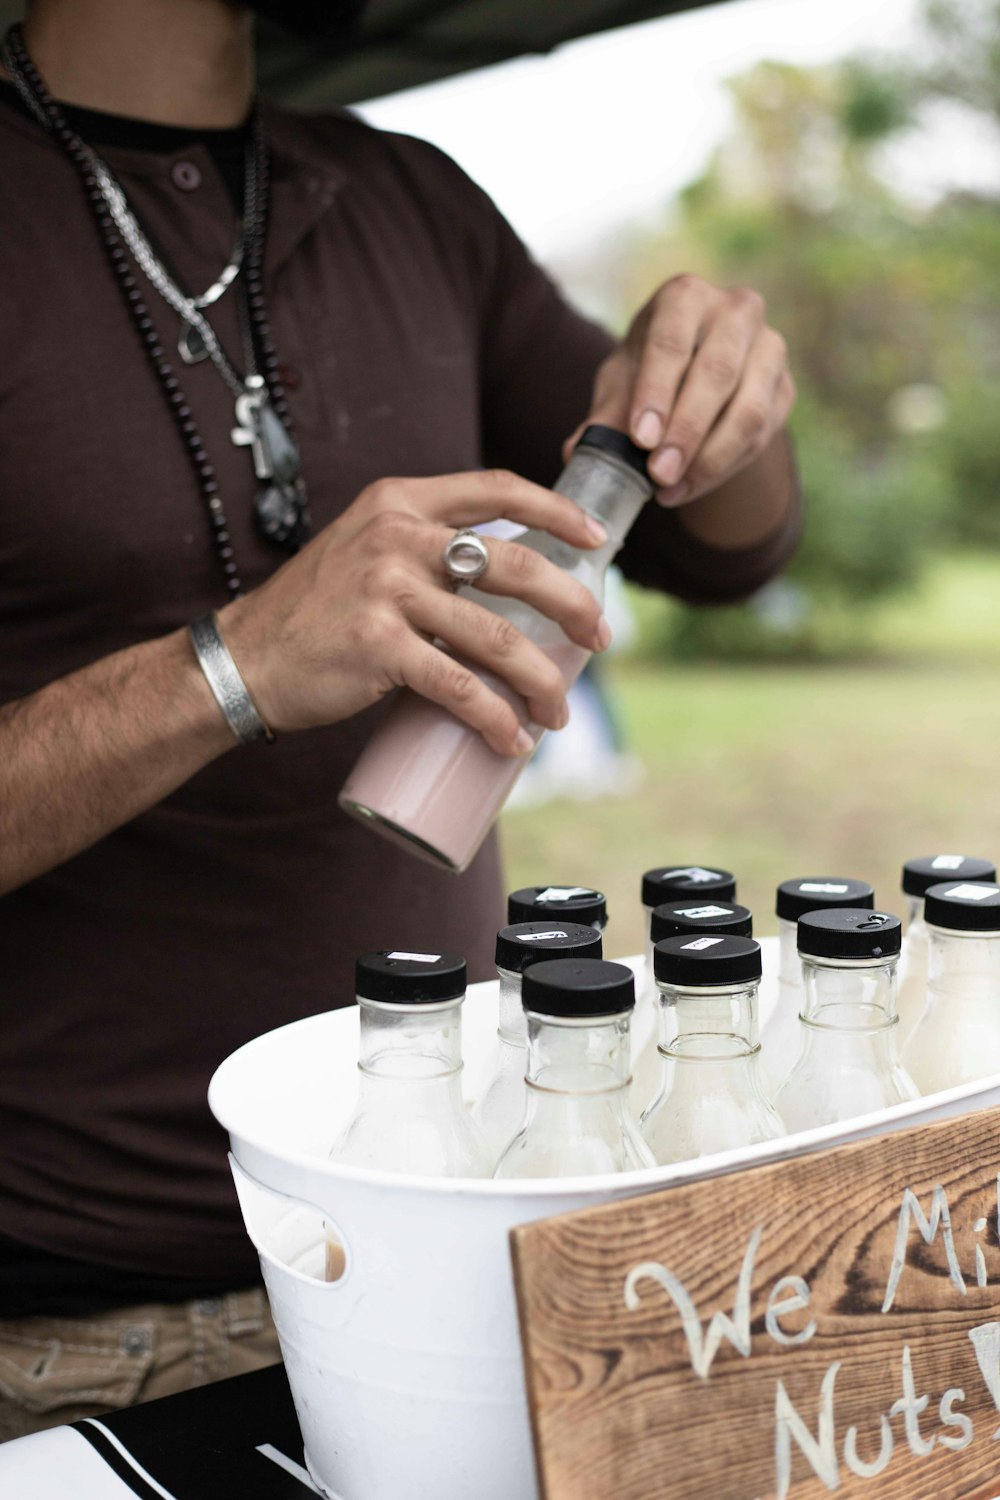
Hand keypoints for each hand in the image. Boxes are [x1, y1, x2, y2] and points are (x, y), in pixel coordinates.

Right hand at [220, 470, 609, 755]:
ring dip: (541, 682)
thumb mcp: (365, 550)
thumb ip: (422, 550)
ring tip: (557, 712)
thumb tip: (505, 583)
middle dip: (572, 607)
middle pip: (516, 565)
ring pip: (496, 637)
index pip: (496, 488)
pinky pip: (458, 687)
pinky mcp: (378, 647)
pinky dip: (494, 720)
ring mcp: (387, 590)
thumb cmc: (315, 612)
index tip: (597, 543)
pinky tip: (512, 741)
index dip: (557, 511)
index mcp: (400, 502)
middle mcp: (397, 536)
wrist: (243, 658)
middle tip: (598, 639)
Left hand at [568, 275, 795, 505]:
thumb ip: (604, 416)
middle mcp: (736, 311)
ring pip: (749, 409)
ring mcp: (769, 348)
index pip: (672, 341)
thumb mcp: (622, 384)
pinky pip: (762, 435)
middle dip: (686, 431)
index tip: (641, 438)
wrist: (699, 378)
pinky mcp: (784, 389)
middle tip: (658, 474)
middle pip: (718, 372)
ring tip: (670, 488)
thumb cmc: (650, 375)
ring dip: (710, 458)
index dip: (657, 391)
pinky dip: (724, 468)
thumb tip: (576, 452)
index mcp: (685, 297)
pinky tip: (689, 487)